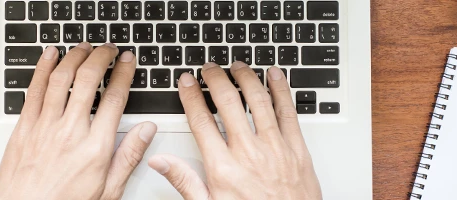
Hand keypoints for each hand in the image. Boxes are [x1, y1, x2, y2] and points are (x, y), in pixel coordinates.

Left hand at [0, 43, 157, 199]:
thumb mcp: (109, 190)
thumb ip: (129, 157)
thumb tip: (146, 131)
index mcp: (95, 147)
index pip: (114, 98)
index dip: (123, 73)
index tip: (127, 61)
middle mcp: (70, 132)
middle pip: (87, 79)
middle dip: (100, 57)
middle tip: (108, 49)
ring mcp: (44, 127)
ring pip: (61, 78)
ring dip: (74, 56)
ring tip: (83, 47)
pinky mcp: (24, 128)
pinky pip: (34, 89)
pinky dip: (43, 67)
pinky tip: (50, 56)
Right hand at [148, 62, 321, 198]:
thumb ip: (185, 181)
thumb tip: (160, 163)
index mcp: (223, 168)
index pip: (202, 121)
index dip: (191, 97)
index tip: (187, 82)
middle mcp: (248, 153)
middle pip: (229, 103)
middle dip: (216, 79)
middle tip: (209, 68)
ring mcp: (275, 148)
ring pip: (258, 101)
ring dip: (246, 78)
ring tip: (237, 66)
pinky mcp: (297, 149)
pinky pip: (288, 111)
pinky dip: (280, 90)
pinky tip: (274, 75)